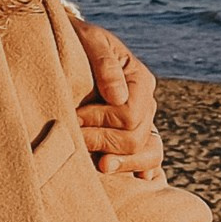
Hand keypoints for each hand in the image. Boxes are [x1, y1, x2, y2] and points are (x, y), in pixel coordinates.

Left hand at [67, 8, 163, 181]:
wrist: (70, 47)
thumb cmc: (77, 41)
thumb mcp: (90, 40)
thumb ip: (104, 63)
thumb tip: (117, 97)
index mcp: (140, 79)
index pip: (130, 113)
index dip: (101, 120)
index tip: (73, 117)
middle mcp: (147, 103)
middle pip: (136, 137)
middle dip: (102, 140)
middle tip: (73, 137)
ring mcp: (143, 121)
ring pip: (148, 153)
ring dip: (124, 163)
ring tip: (101, 167)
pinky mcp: (133, 135)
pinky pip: (150, 158)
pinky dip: (144, 170)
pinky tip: (137, 181)